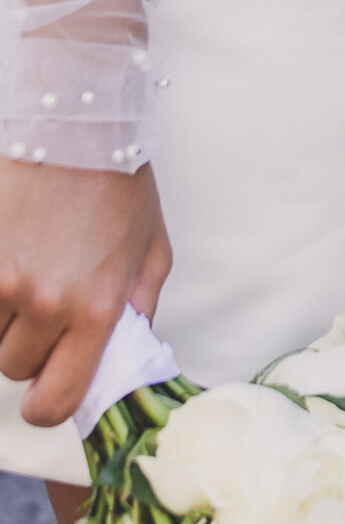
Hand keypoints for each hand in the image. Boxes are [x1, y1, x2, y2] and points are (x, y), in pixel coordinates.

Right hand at [0, 162, 171, 426]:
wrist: (77, 121)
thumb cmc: (119, 181)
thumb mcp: (150, 248)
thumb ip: (139, 310)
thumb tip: (125, 355)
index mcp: (96, 309)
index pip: (55, 402)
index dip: (49, 403)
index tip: (49, 389)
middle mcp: (46, 302)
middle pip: (16, 366)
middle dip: (31, 343)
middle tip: (49, 299)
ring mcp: (3, 279)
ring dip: (5, 315)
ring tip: (31, 266)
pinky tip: (11, 254)